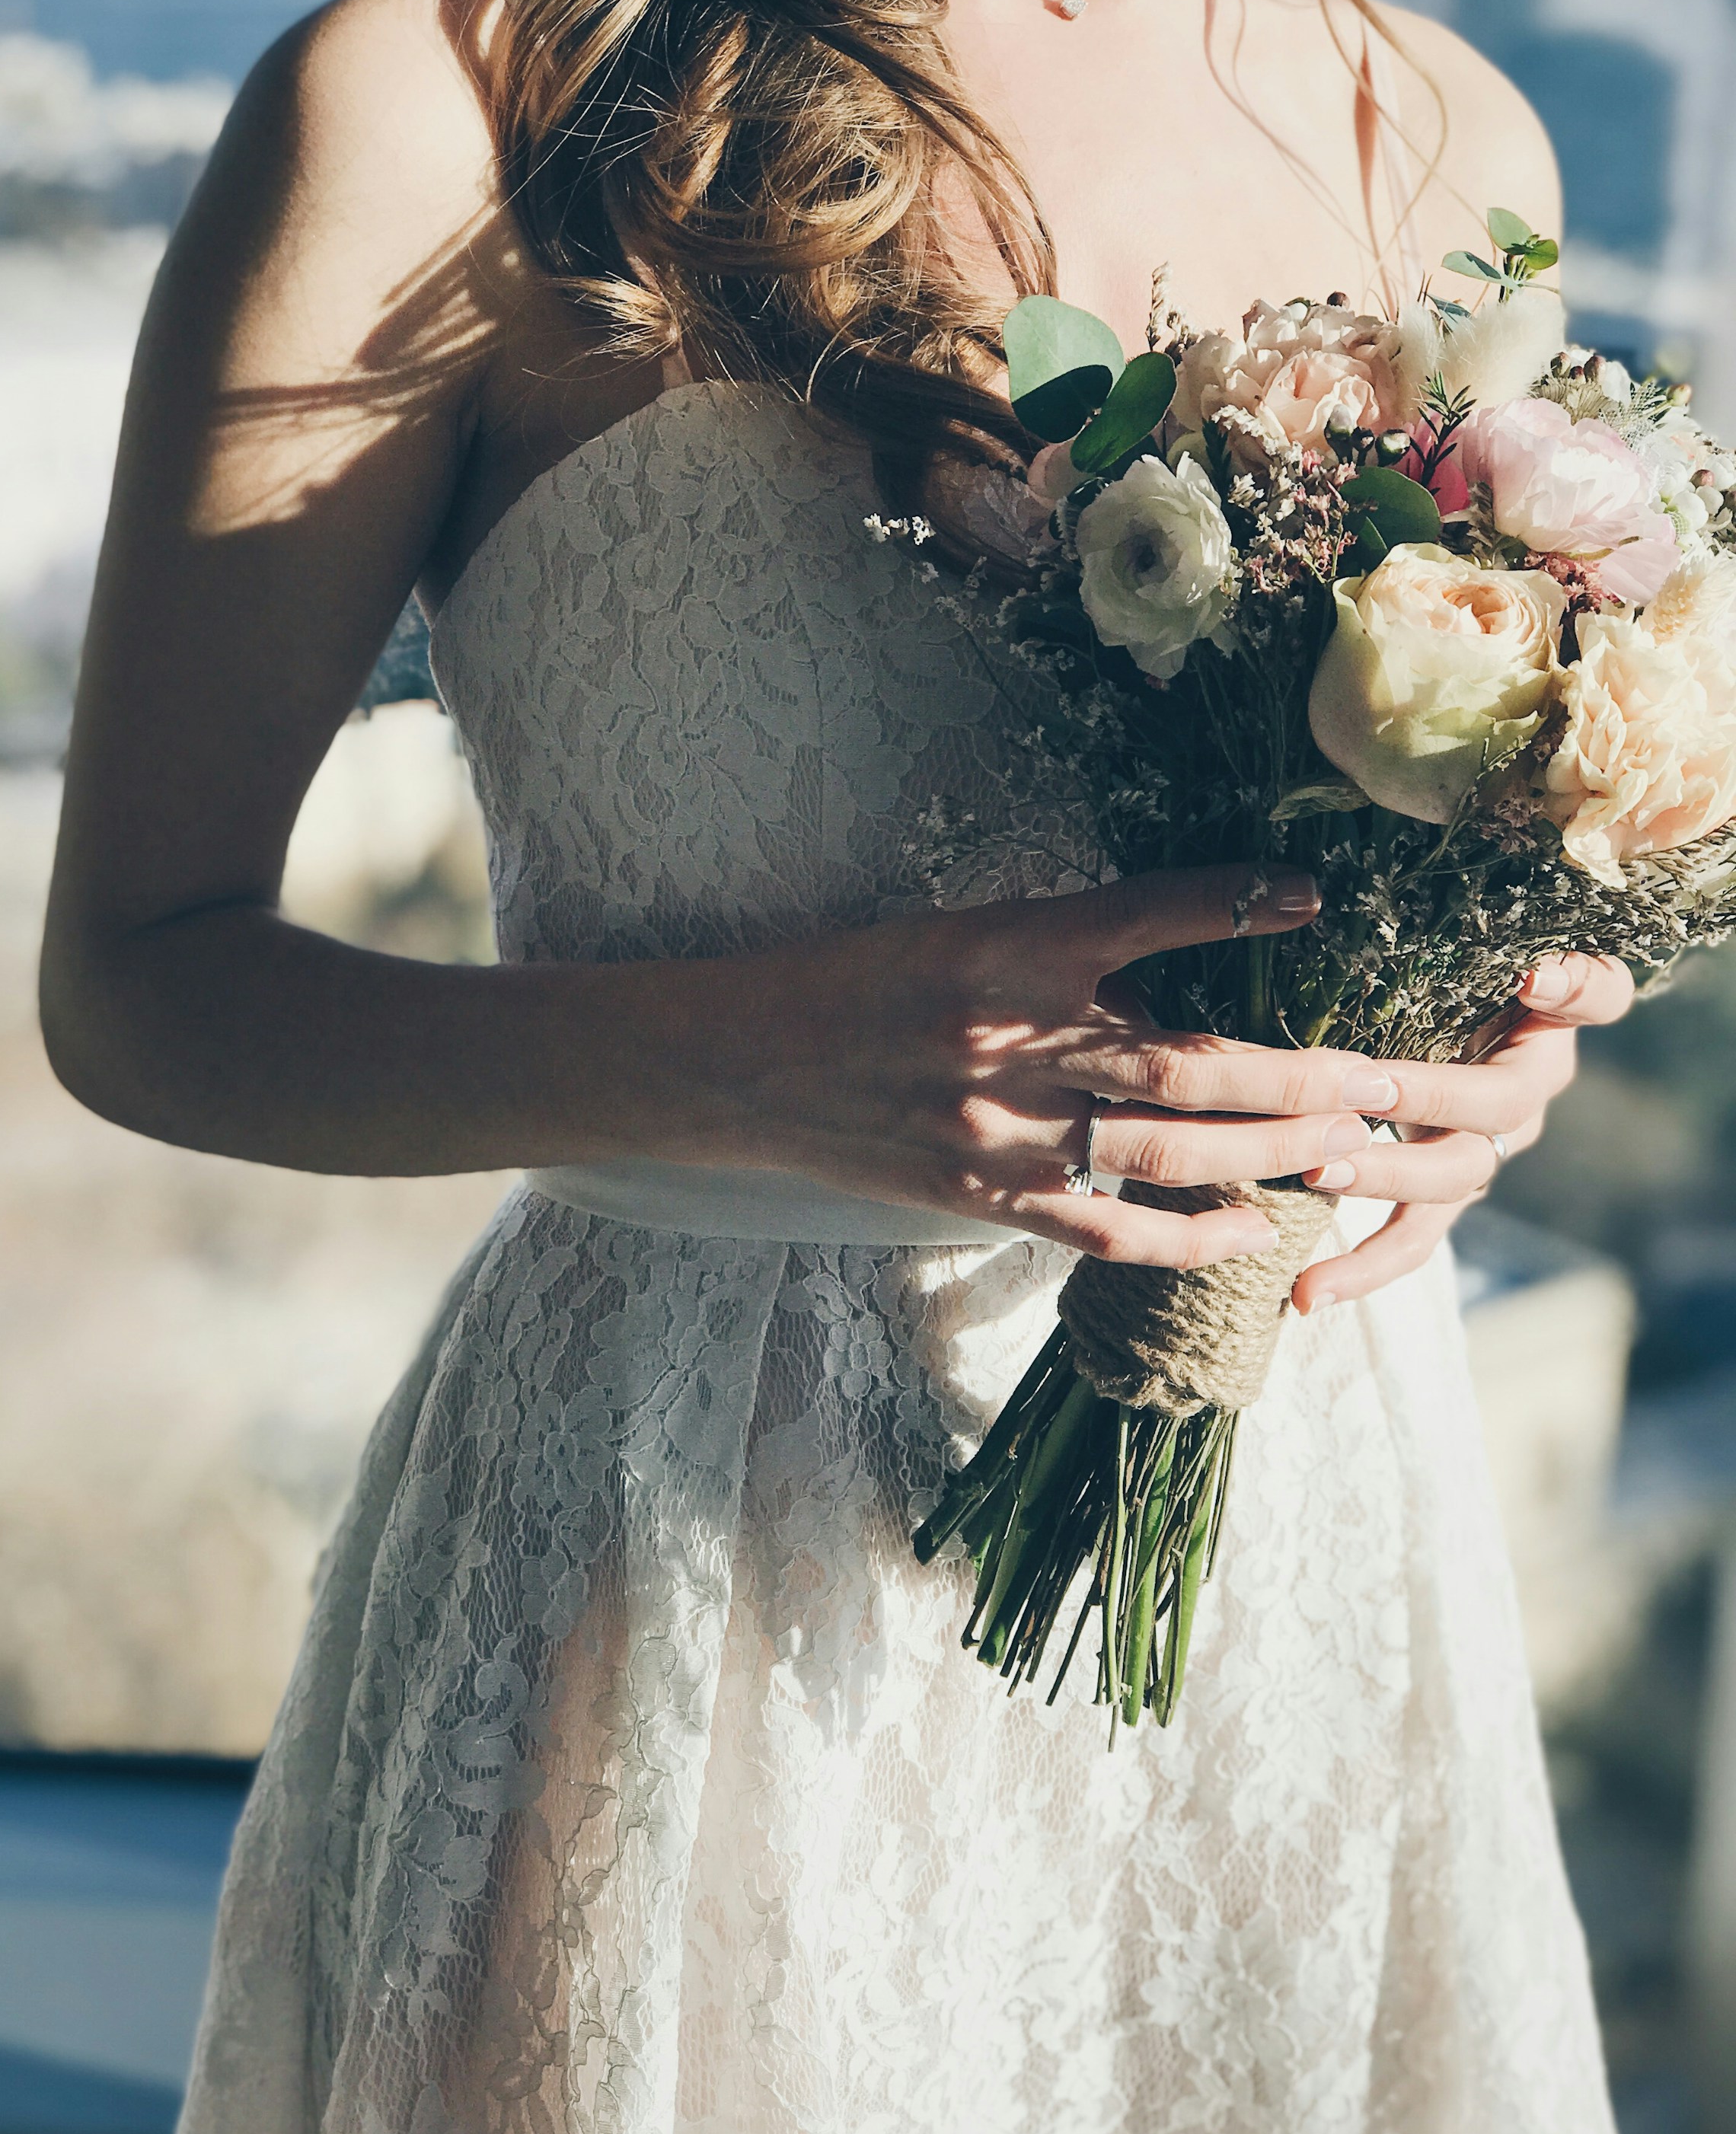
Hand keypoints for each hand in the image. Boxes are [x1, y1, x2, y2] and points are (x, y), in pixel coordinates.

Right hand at [690, 861, 1404, 1265]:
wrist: (747, 1063)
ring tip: (1346, 1153)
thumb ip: (1066, 952)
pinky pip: (1104, 1228)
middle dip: (1298, 1078)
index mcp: (1006, 950)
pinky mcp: (983, 1196)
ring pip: (1163, 1154)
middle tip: (1386, 1081)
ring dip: (1266, 1157)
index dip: (1235, 903)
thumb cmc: (860, 982)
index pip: (1144, 915)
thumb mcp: (962, 933)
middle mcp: (1011, 1041)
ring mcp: (998, 1130)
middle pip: (1187, 1066)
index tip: (1315, 897)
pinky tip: (1250, 1231)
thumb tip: (1187, 972)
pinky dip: (1186, 1236)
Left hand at [1289, 951, 1635, 1313]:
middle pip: (1498, 1103)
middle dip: (1430, 1098)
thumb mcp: (1448, 955)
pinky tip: (1308, 1292)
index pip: (1596, 993)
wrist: (1397, 1042)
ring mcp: (1484, 1147)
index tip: (1531, 980)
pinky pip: (1412, 1239)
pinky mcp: (1438, 1197)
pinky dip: (1362, 1267)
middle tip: (1362, 1090)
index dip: (1572, 988)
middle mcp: (1526, 1088)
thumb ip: (1478, 952)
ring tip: (1318, 1172)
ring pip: (1454, 1175)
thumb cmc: (1421, 984)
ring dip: (1384, 1176)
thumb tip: (1526, 973)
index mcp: (1543, 1021)